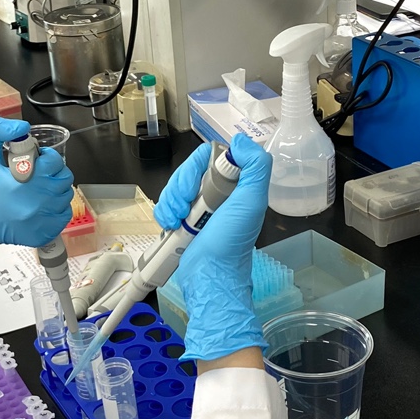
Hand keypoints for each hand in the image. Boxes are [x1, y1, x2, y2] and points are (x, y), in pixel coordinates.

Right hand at [0, 117, 73, 276]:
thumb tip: (23, 127)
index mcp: (23, 181)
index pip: (54, 161)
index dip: (46, 157)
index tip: (37, 160)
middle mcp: (35, 203)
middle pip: (64, 178)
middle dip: (53, 172)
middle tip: (37, 174)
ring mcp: (41, 221)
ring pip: (65, 196)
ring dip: (55, 190)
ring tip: (37, 189)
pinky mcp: (43, 234)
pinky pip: (63, 215)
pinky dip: (56, 208)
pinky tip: (39, 205)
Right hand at [161, 135, 271, 361]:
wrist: (210, 278)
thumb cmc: (231, 244)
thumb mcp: (251, 203)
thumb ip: (256, 167)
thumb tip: (242, 140)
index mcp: (234, 184)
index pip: (206, 156)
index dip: (194, 169)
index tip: (195, 190)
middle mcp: (216, 192)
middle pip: (186, 171)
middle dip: (179, 189)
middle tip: (183, 211)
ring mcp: (197, 207)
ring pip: (173, 187)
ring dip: (169, 203)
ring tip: (176, 223)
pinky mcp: (182, 220)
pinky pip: (165, 204)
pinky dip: (163, 214)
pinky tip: (169, 227)